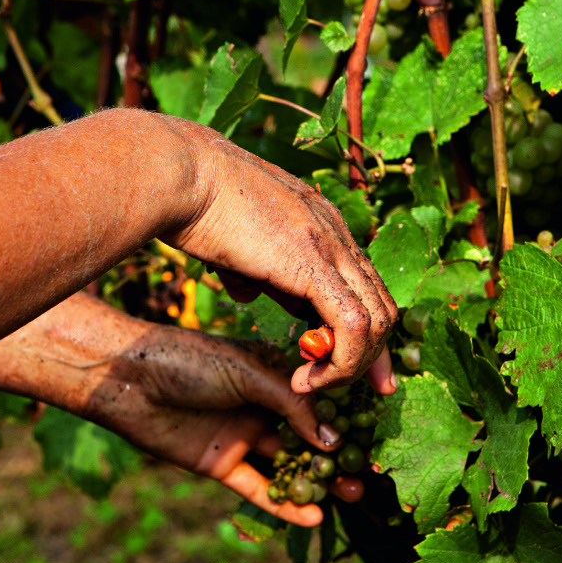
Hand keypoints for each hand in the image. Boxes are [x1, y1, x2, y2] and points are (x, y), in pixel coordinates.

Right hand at [0, 108, 396, 385]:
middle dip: (375, 356)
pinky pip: (353, 326)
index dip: (362, 330)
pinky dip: (340, 363)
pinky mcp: (314, 264)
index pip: (363, 285)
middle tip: (356, 389)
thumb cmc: (192, 203)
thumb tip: (251, 291)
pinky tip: (305, 380)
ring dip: (352, 365)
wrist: (179, 172)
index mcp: (321, 223)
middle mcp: (336, 232)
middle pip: (382, 306)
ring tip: (313, 385)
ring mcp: (330, 246)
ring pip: (376, 320)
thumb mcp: (233, 245)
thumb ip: (252, 270)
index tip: (347, 367)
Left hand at [0, 293, 345, 524]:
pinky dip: (285, 504)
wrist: (128, 380)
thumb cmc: (188, 359)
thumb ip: (292, 404)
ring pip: (291, 464)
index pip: (319, 396)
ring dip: (321, 481)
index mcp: (273, 373)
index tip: (378, 430)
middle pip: (310, 434)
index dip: (347, 413)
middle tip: (373, 471)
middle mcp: (262, 406)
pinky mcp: (222, 464)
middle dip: (342, 453)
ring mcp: (244, 435)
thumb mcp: (248, 373)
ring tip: (354, 494)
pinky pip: (260, 488)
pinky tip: (314, 514)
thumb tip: (335, 438)